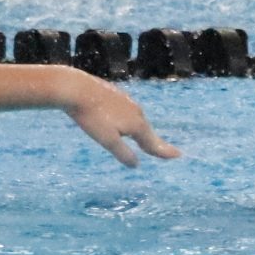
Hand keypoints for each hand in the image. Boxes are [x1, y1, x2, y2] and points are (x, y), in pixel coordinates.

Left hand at [65, 75, 180, 166]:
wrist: (75, 88)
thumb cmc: (91, 117)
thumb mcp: (107, 140)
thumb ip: (123, 153)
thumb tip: (135, 165)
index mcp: (137, 125)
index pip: (153, 143)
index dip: (164, 151)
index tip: (178, 155)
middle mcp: (136, 112)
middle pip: (147, 131)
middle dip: (153, 142)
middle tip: (162, 150)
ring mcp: (127, 101)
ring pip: (137, 119)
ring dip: (141, 130)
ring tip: (142, 138)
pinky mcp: (116, 94)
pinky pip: (127, 111)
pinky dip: (129, 119)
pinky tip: (121, 119)